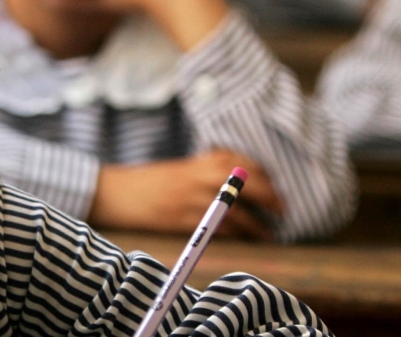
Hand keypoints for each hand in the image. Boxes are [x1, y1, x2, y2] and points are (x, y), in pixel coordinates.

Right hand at [88, 149, 283, 239]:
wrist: (118, 192)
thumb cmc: (151, 182)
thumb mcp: (182, 168)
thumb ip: (209, 170)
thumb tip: (245, 180)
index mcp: (201, 161)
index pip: (246, 164)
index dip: (265, 177)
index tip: (274, 187)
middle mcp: (201, 178)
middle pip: (250, 187)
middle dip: (271, 199)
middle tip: (283, 210)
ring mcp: (194, 200)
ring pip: (239, 214)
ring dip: (257, 226)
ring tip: (268, 235)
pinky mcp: (185, 221)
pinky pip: (220, 230)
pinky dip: (236, 236)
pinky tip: (243, 240)